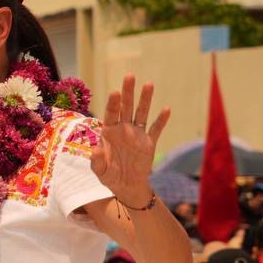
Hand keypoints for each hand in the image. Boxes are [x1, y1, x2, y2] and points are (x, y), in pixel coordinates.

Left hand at [90, 74, 169, 202]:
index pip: (111, 114)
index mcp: (109, 132)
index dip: (113, 103)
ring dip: (145, 100)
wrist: (126, 186)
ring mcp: (137, 134)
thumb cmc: (109, 175)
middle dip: (128, 92)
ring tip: (149, 84)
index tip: (115, 92)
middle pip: (126, 107)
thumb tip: (95, 150)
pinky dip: (161, 120)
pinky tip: (166, 109)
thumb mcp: (99, 170)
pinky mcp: (149, 143)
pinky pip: (156, 129)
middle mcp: (123, 129)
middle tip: (130, 76)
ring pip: (141, 113)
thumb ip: (96, 161)